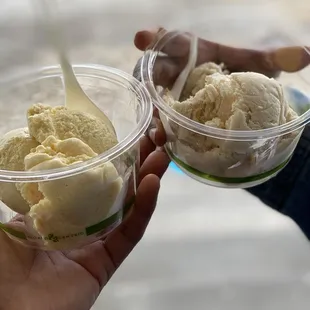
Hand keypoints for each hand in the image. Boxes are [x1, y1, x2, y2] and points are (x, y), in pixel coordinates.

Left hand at [0, 136, 169, 309]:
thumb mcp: (4, 215)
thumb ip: (18, 188)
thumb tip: (26, 156)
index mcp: (58, 211)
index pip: (87, 179)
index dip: (107, 158)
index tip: (121, 137)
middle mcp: (81, 223)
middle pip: (115, 190)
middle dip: (135, 164)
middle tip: (151, 140)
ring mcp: (97, 242)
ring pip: (129, 206)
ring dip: (147, 179)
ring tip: (161, 155)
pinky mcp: (108, 261)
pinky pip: (131, 231)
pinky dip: (144, 207)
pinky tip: (153, 183)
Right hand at [133, 28, 309, 145]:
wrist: (233, 97)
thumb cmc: (236, 72)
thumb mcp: (252, 64)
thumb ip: (273, 59)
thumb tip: (305, 55)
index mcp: (190, 51)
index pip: (168, 41)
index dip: (153, 39)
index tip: (142, 38)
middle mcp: (175, 72)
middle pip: (153, 71)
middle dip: (146, 77)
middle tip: (146, 87)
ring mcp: (170, 95)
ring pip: (153, 101)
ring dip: (153, 115)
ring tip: (158, 130)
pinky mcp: (172, 115)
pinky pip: (161, 121)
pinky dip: (160, 130)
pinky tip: (162, 143)